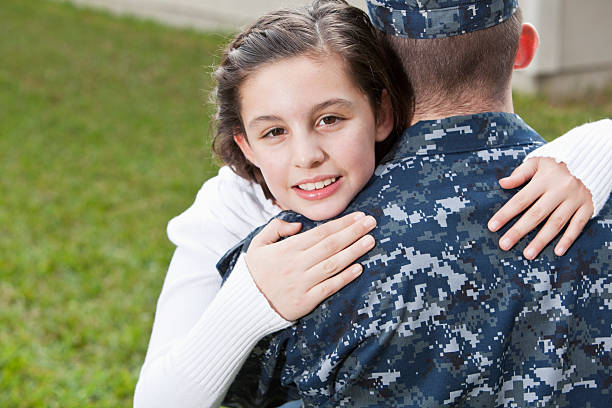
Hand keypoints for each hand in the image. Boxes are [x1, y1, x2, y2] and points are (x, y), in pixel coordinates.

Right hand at [245, 212, 375, 320]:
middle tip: (371, 223)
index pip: (320, 233)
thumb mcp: (257, 244)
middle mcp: (297, 265)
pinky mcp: (306, 301)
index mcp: (287, 249)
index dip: (341, 223)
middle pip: (331, 246)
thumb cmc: (254, 272)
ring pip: (333, 265)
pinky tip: (359, 269)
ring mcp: (302, 284)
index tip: (358, 216)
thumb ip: (275, 228)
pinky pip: (329, 288)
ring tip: (370, 241)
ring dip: (354, 252)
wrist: (244, 305)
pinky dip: (344, 278)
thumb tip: (298, 226)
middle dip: (353, 233)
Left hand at [488, 157, 593, 259]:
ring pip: (556, 223)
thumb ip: (520, 173)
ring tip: (528, 254)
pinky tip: (558, 251)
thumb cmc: (558, 163)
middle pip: (536, 214)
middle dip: (519, 231)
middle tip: (504, 244)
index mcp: (544, 179)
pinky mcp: (588, 206)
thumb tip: (502, 183)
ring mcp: (575, 199)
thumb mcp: (538, 161)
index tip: (492, 226)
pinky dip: (568, 239)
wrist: (592, 159)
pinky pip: (578, 225)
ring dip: (541, 240)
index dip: (506, 213)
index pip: (521, 199)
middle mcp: (560, 190)